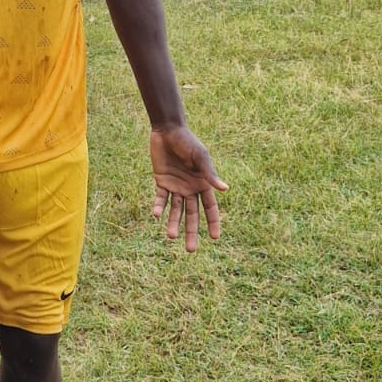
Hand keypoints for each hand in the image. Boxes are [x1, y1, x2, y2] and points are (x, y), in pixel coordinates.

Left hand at [149, 126, 227, 252]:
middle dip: (192, 232)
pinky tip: (155, 215)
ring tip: (171, 237)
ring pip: (176, 210)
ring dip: (173, 223)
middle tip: (191, 250)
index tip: (214, 238)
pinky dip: (158, 207)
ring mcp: (176, 187)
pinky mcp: (161, 182)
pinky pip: (160, 198)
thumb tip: (225, 189)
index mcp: (203, 184)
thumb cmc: (188, 142)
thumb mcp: (200, 157)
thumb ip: (210, 174)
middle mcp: (190, 188)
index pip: (210, 208)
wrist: (168, 131)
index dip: (213, 222)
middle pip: (192, 215)